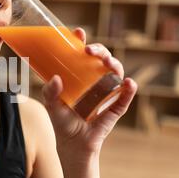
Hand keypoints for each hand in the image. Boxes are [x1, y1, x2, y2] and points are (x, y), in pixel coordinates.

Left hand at [42, 28, 137, 161]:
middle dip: (99, 51)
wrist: (72, 144)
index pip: (83, 55)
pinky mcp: (116, 107)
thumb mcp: (51, 104)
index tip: (78, 33)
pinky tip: (128, 83)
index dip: (83, 42)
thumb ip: (49, 91)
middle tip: (89, 51)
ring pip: (116, 73)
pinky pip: (126, 96)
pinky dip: (129, 89)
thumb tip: (55, 78)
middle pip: (102, 60)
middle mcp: (96, 81)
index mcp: (80, 76)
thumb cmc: (62, 121)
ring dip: (114, 64)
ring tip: (107, 63)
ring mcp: (108, 93)